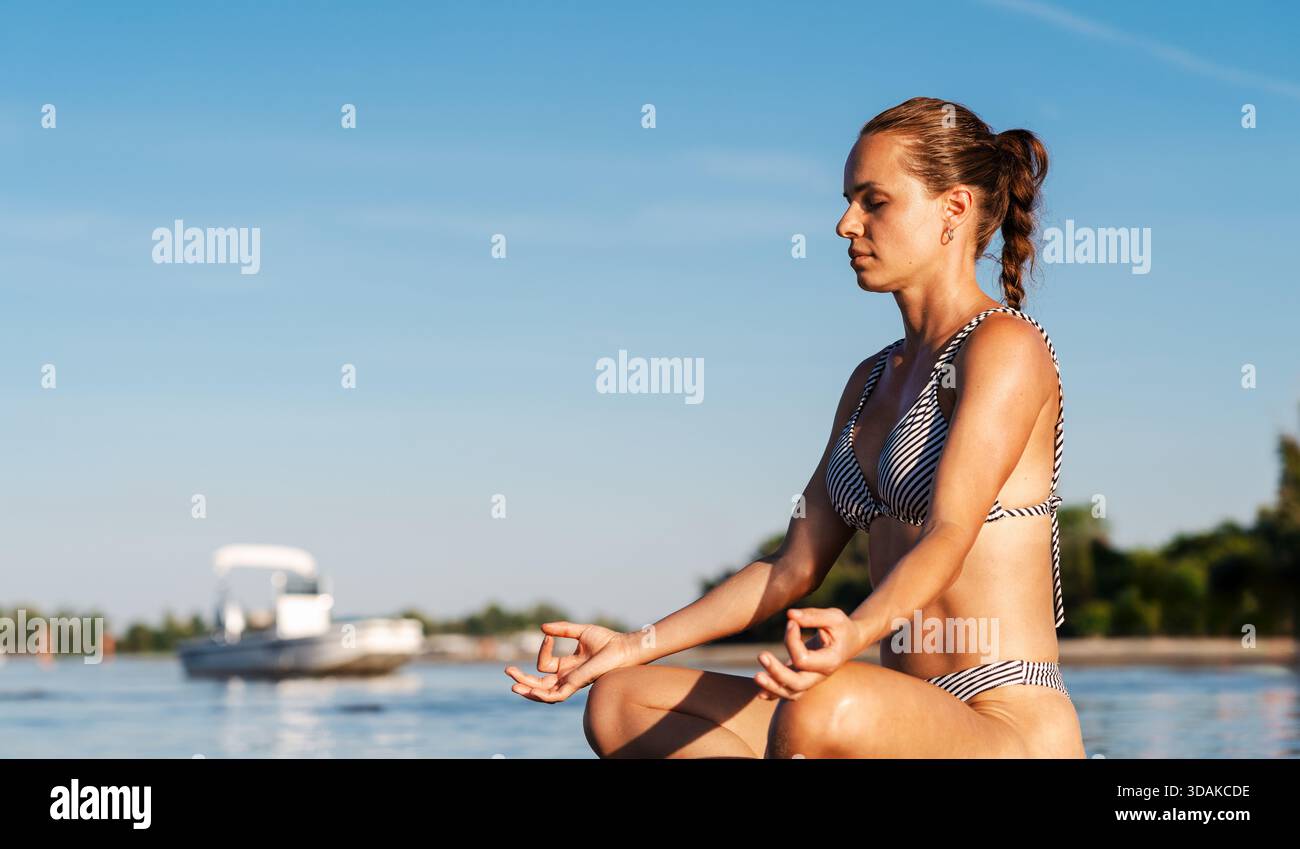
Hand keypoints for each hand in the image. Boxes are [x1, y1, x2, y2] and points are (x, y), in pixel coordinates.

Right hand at [504, 621, 633, 703]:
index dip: (542, 649)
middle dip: (522, 679)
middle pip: (539, 683)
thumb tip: (542, 628)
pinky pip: (556, 696)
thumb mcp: (580, 631)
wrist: (623, 648)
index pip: (545, 664)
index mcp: (567, 666)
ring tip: (513, 685)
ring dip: (528, 690)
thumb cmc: (607, 641)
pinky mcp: (576, 686)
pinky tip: (530, 690)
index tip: (547, 636)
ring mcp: (571, 683)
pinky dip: (542, 694)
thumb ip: (562, 630)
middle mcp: (567, 677)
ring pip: (544, 693)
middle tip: (508, 670)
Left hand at [754, 607, 862, 700]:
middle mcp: (820, 675)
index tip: (791, 622)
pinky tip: (759, 694)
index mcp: (830, 662)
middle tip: (761, 655)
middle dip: (777, 672)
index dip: (792, 640)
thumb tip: (790, 615)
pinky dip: (773, 693)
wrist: (850, 642)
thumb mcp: (834, 617)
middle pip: (796, 684)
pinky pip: (787, 691)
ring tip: (756, 677)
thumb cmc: (842, 628)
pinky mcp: (802, 677)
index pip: (803, 659)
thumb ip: (813, 616)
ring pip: (791, 693)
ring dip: (772, 687)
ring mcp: (811, 679)